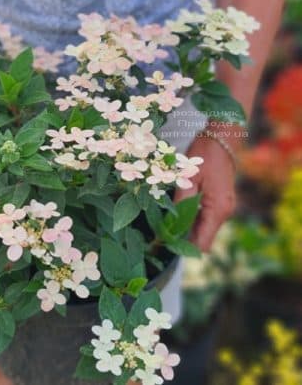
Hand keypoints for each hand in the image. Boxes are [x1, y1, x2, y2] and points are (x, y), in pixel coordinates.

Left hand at [174, 135, 235, 251]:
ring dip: (187, 228)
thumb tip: (170, 226)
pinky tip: (177, 211)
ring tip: (165, 223)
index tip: (165, 245)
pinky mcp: (221, 200)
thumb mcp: (188, 178)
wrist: (224, 137)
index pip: (203, 243)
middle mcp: (225, 212)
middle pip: (203, 237)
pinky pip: (206, 217)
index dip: (185, 248)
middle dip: (183, 239)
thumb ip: (180, 203)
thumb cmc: (205, 154)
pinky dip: (193, 218)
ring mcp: (225, 206)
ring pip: (204, 227)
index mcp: (217, 209)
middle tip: (159, 234)